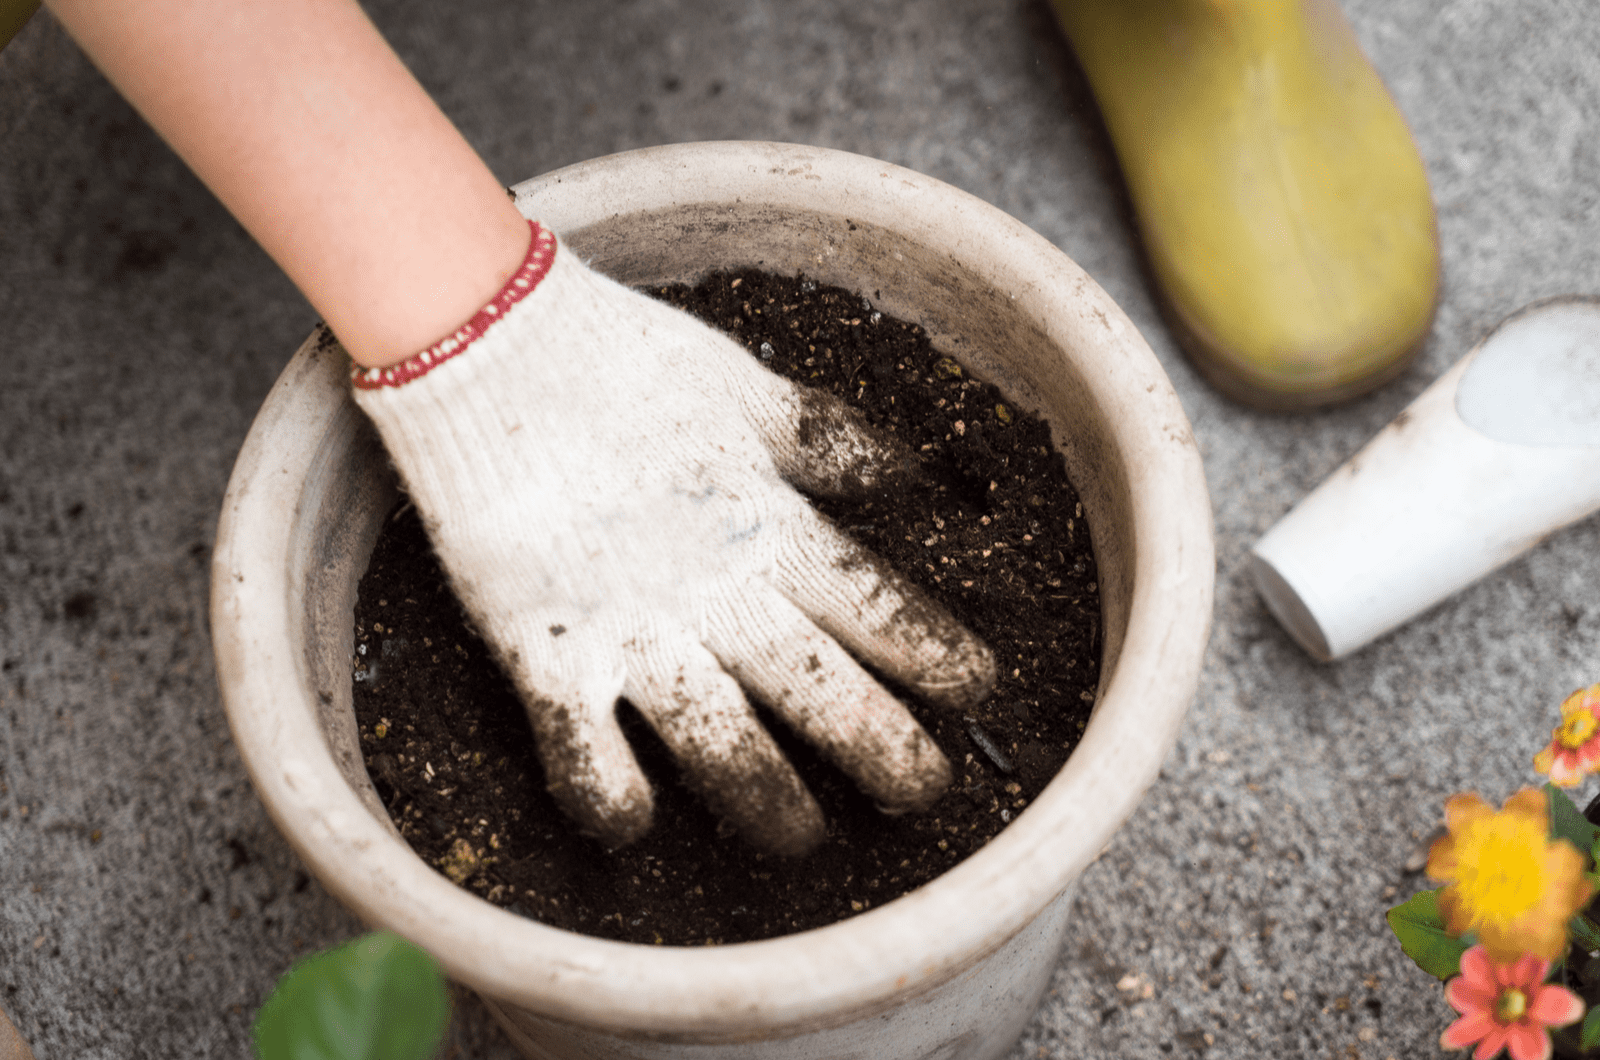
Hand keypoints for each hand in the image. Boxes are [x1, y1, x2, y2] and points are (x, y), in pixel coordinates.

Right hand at [353, 222, 994, 854]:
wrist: (493, 345)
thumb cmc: (623, 363)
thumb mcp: (748, 388)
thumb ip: (827, 444)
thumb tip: (909, 473)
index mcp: (769, 524)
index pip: (874, 605)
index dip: (932, 653)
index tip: (980, 688)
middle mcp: (712, 590)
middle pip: (816, 689)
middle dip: (881, 747)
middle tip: (925, 790)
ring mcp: (630, 627)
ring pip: (717, 741)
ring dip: (766, 801)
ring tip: (803, 840)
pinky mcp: (546, 647)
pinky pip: (580, 748)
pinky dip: (608, 796)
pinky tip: (635, 826)